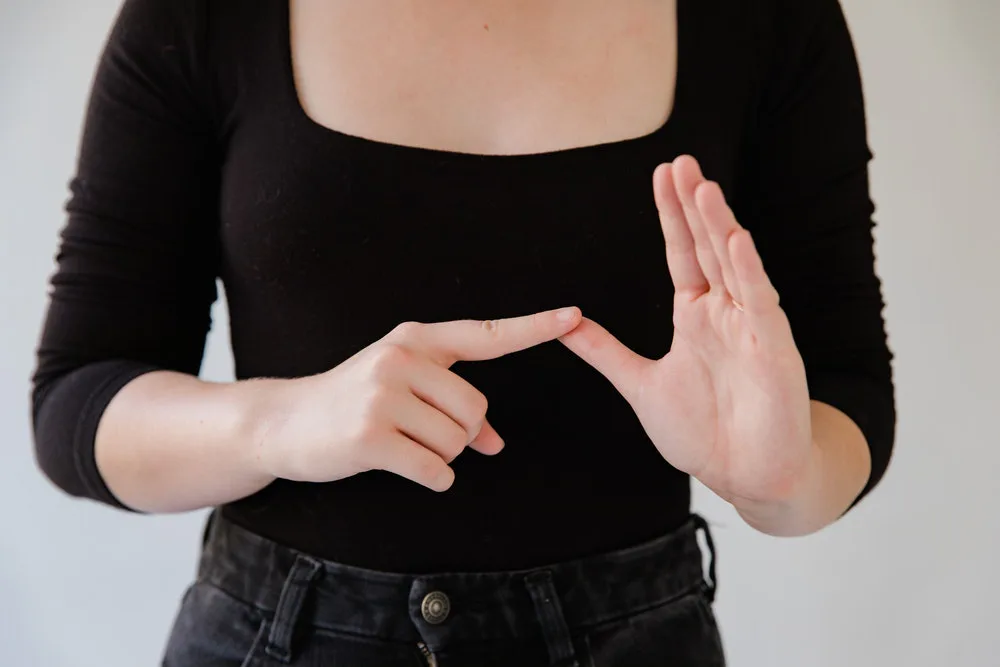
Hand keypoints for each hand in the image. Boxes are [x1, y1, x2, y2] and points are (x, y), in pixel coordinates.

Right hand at [253, 307, 582, 491]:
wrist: (285, 422)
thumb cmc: (355, 403)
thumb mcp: (403, 391)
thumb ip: (451, 407)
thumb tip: (496, 445)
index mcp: (416, 340)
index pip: (486, 334)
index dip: (534, 327)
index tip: (575, 316)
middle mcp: (401, 358)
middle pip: (477, 410)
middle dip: (462, 434)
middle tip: (423, 433)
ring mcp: (382, 395)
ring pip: (457, 443)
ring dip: (440, 456)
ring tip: (401, 444)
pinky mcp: (370, 436)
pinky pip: (434, 470)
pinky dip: (431, 478)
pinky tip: (401, 465)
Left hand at [558, 155, 812, 504]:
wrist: (745, 476)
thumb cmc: (703, 433)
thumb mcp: (639, 384)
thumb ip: (604, 352)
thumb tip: (562, 324)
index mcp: (696, 317)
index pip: (682, 254)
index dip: (672, 215)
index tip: (661, 173)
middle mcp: (725, 314)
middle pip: (708, 247)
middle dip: (694, 205)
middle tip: (681, 160)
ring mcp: (752, 329)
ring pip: (735, 266)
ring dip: (720, 226)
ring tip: (703, 187)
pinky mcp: (774, 352)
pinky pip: (760, 305)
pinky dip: (749, 273)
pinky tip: (737, 240)